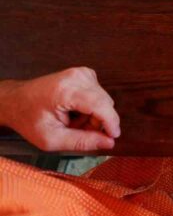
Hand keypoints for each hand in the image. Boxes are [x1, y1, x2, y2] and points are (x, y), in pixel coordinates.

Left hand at [0, 67, 119, 151]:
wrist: (16, 100)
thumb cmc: (29, 119)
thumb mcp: (51, 139)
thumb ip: (81, 141)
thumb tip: (108, 142)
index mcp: (66, 90)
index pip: (100, 105)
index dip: (111, 122)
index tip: (113, 137)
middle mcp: (77, 76)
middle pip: (104, 103)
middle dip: (96, 122)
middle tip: (76, 132)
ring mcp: (82, 72)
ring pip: (103, 100)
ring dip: (93, 115)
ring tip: (72, 122)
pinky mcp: (84, 73)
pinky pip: (98, 94)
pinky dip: (91, 107)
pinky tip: (75, 111)